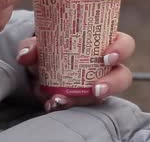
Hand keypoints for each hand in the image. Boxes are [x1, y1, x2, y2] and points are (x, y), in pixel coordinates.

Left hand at [16, 32, 134, 111]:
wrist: (38, 67)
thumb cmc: (50, 47)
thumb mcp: (41, 43)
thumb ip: (32, 46)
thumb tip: (25, 55)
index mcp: (103, 43)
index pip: (124, 44)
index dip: (120, 50)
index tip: (106, 57)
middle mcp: (105, 66)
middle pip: (123, 75)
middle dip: (113, 83)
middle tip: (96, 88)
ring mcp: (97, 85)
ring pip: (104, 95)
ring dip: (86, 99)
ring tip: (65, 100)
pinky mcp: (84, 100)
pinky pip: (81, 106)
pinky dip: (64, 104)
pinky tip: (51, 103)